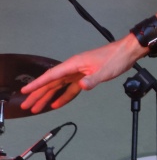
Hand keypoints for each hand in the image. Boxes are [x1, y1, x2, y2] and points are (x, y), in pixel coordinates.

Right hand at [19, 37, 141, 112]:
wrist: (128, 52)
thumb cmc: (116, 58)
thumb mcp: (105, 70)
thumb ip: (92, 80)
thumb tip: (81, 86)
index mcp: (75, 63)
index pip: (52, 75)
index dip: (37, 84)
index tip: (25, 91)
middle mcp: (74, 67)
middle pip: (52, 82)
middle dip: (38, 93)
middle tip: (27, 105)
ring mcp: (79, 71)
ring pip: (59, 85)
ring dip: (48, 96)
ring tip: (37, 107)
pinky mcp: (85, 75)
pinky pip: (70, 87)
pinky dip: (64, 96)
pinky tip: (57, 103)